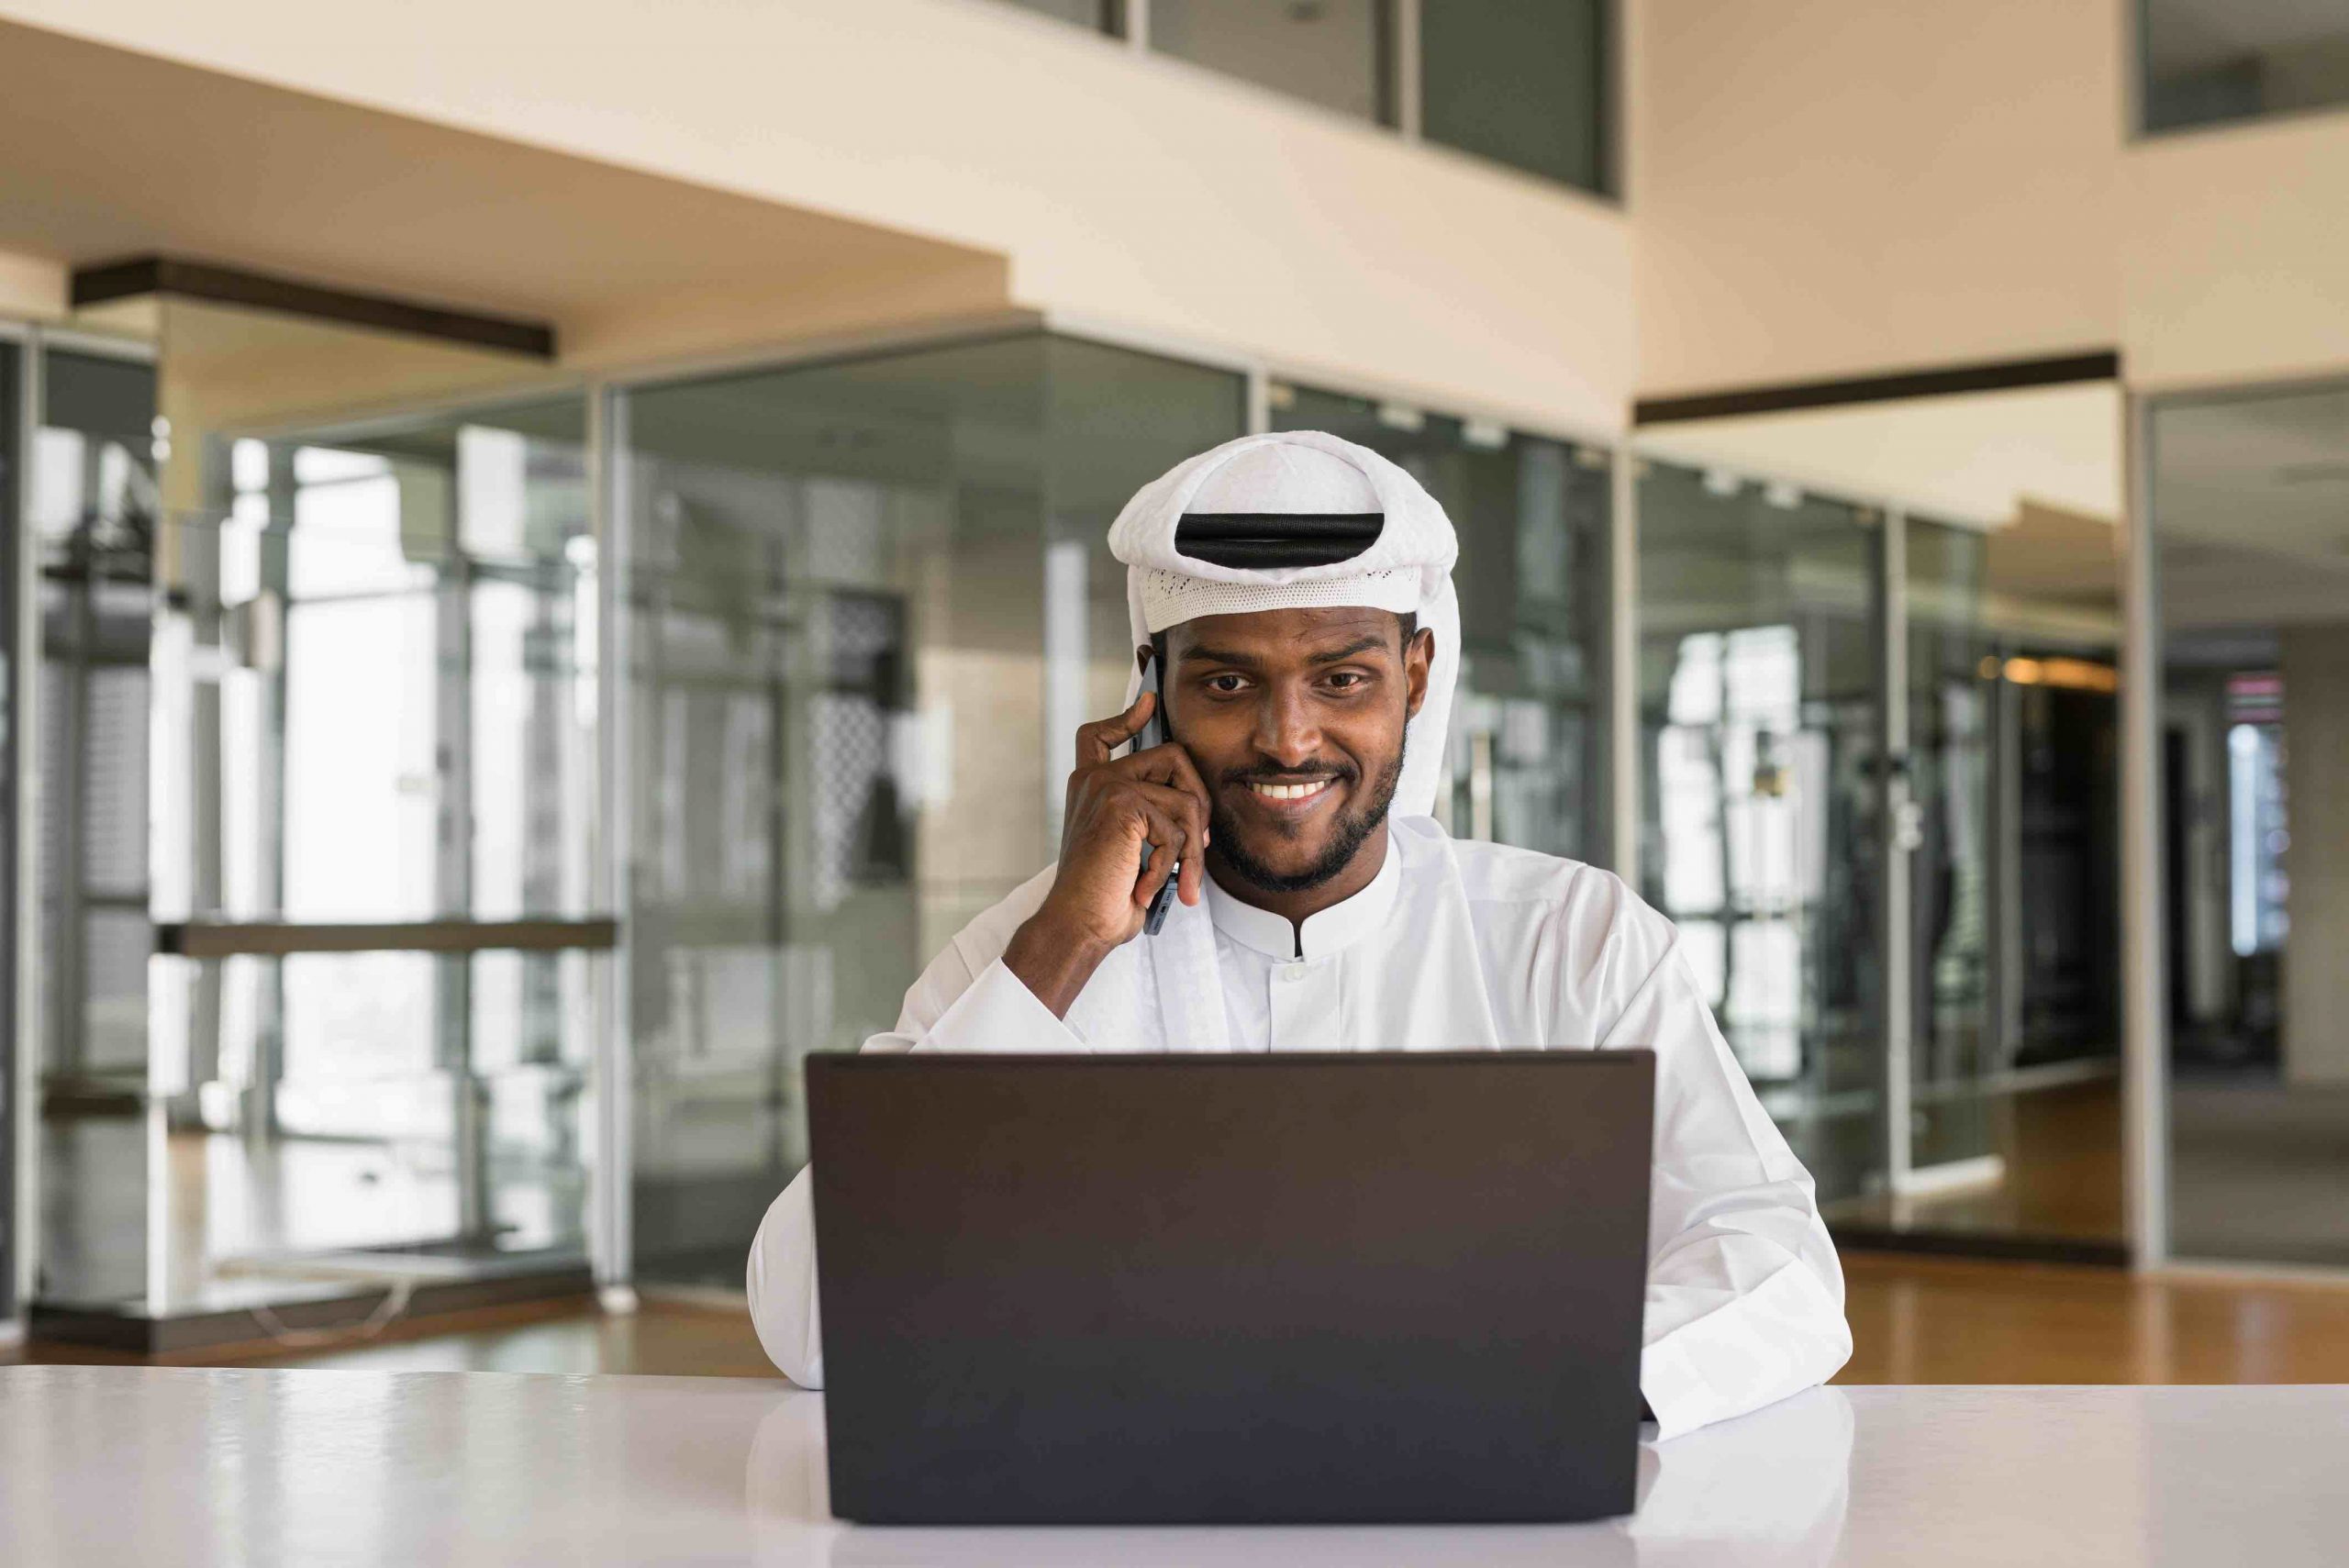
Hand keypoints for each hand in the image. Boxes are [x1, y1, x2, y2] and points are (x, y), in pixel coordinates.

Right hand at [1002, 690, 1211, 1015]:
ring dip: (1192, 850)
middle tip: (1200, 845)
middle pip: (1173, 756)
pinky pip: (1176, 828)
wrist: (1079, 923)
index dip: (1128, 715)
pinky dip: (1172, 866)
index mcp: (1091, 786)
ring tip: (1179, 883)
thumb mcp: (1132, 848)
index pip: (1101, 734)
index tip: (1149, 702)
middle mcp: (1095, 779)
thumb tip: (1196, 805)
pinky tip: (1146, 888)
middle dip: (1199, 802)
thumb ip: (1151, 817)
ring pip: (1185, 799)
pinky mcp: (1122, 805)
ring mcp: (1107, 787)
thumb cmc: (1106, 895)